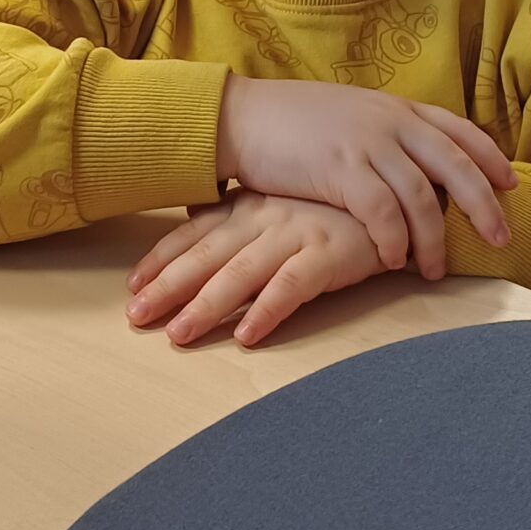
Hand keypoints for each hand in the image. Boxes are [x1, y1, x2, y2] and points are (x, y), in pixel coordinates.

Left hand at [129, 193, 385, 348]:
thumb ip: (241, 214)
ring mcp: (297, 234)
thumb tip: (195, 219)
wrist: (398, 193)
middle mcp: (266, 218)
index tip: (132, 286)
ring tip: (178, 336)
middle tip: (135, 316)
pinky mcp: (330, 254)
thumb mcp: (281, 203)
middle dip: (168, 287)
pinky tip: (248, 336)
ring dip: (207, 305)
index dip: (161, 259)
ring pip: (241, 273)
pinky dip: (268, 310)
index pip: (194, 234)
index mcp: (250, 205)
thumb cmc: (336, 205)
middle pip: (207, 256)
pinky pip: (293, 285)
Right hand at [216, 77, 512, 276]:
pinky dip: (394, 240)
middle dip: (482, 205)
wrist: (242, 116)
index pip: (459, 130)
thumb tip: (414, 166)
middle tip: (499, 238)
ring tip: (435, 270)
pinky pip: (382, 211)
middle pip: (455, 165)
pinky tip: (394, 260)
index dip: (489, 158)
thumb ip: (387, 136)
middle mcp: (390, 122)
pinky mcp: (340, 169)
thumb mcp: (351, 116)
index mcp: (396, 108)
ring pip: (422, 196)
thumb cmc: (292, 123)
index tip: (510, 185)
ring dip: (434, 239)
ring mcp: (366, 143)